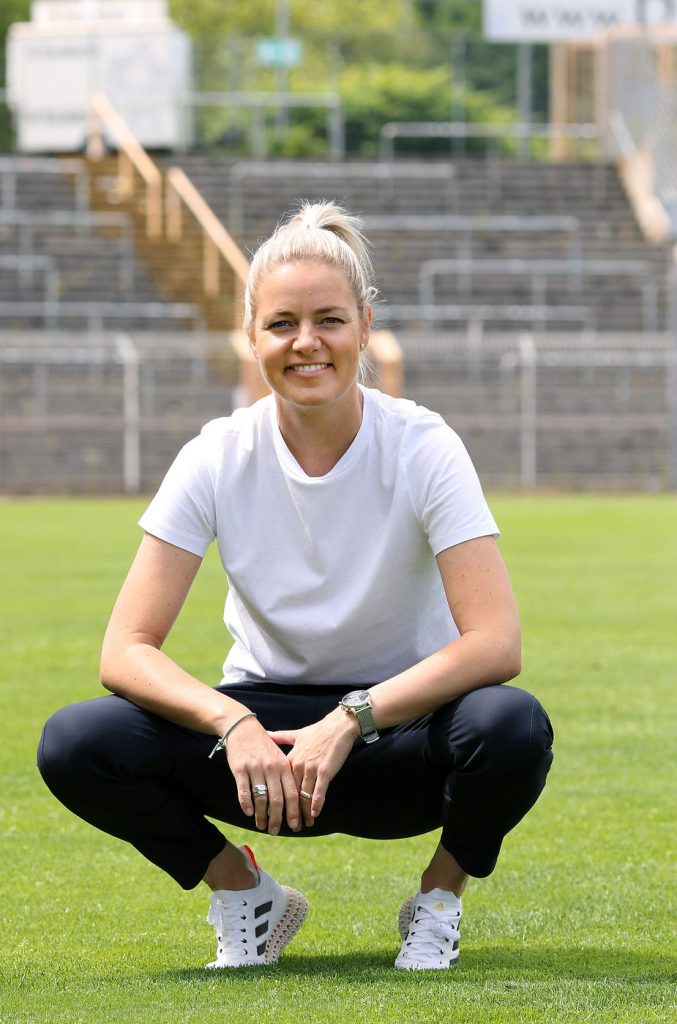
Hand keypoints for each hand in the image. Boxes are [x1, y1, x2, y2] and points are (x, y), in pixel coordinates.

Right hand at [224, 716, 301, 835]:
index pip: (292, 793)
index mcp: (283, 766)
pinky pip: (244, 791)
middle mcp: (271, 768)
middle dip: (277, 819)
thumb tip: (293, 800)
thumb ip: (286, 776)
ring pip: (261, 798)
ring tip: (262, 826)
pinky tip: (248, 813)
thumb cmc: (263, 745)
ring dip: (261, 815)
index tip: (295, 826)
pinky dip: (246, 804)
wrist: (243, 728)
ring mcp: (255, 768)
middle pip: (277, 799)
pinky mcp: (240, 769)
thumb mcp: (279, 757)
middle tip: (276, 831)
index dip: (294, 811)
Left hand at [268, 707, 359, 825]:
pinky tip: (315, 814)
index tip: (275, 813)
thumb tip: (267, 733)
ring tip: (303, 825)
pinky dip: (316, 803)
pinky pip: (319, 790)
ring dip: (304, 812)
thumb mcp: (297, 735)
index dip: (278, 800)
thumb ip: (282, 737)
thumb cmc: (319, 730)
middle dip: (290, 812)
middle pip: (291, 794)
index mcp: (291, 759)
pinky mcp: (325, 771)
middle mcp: (298, 765)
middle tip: (288, 826)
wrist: (339, 725)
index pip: (281, 785)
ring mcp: (311, 769)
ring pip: (304, 795)